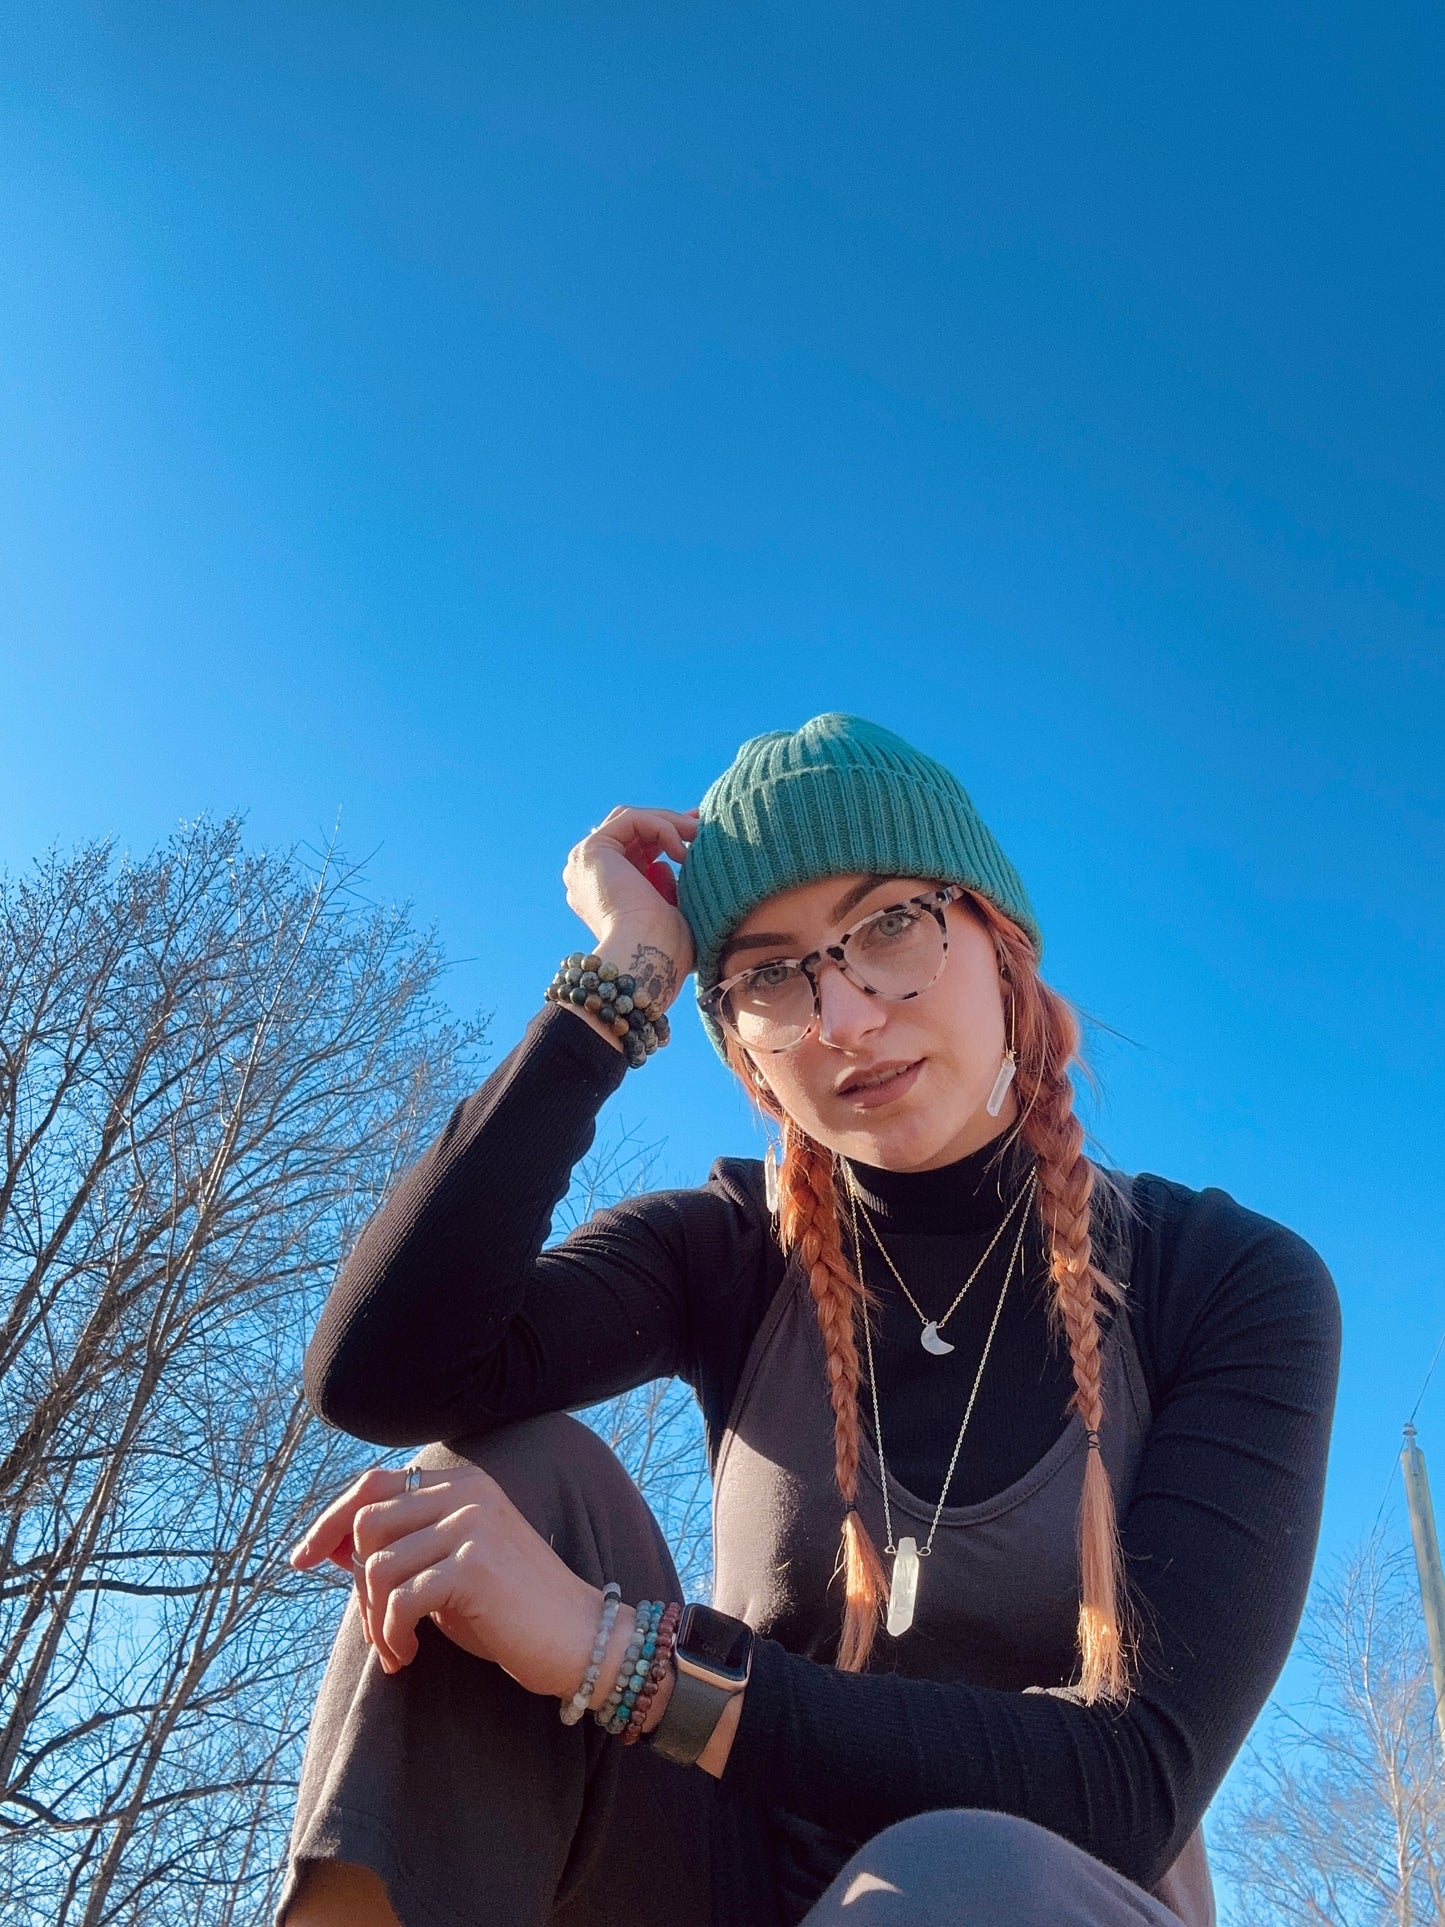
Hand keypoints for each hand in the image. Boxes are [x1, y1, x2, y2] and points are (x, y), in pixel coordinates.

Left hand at [290, 1464, 604, 1701]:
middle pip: (366, 1524)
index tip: (301, 1558)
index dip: (329, 1519)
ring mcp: (471, 1524)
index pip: (372, 1484)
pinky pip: (399, 1599)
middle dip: (356, 1584)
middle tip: (379, 1629)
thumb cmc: (509, 1609)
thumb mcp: (449, 1567)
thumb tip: (327, 1544)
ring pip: (376, 1565)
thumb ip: (403, 1547)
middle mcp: (466, 1492)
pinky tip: (407, 1657)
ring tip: (396, 1648)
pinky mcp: (474, 1566)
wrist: (578, 1638)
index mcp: (460, 1483)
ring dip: (375, 1619)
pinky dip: (391, 1635)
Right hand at [563, 806, 698, 1010]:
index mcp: (605, 893)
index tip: (698, 833)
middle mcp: (589, 876)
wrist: (648, 959)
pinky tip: (680, 851)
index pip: (634, 849)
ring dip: (668, 823)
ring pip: (631, 820)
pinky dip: (660, 827)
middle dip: (669, 822)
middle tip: (701, 822)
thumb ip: (666, 890)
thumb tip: (666, 866)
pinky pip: (631, 820)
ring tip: (697, 835)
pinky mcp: (591, 851)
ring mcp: (585, 863)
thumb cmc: (667, 950)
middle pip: (631, 831)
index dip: (667, 835)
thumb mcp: (671, 913)